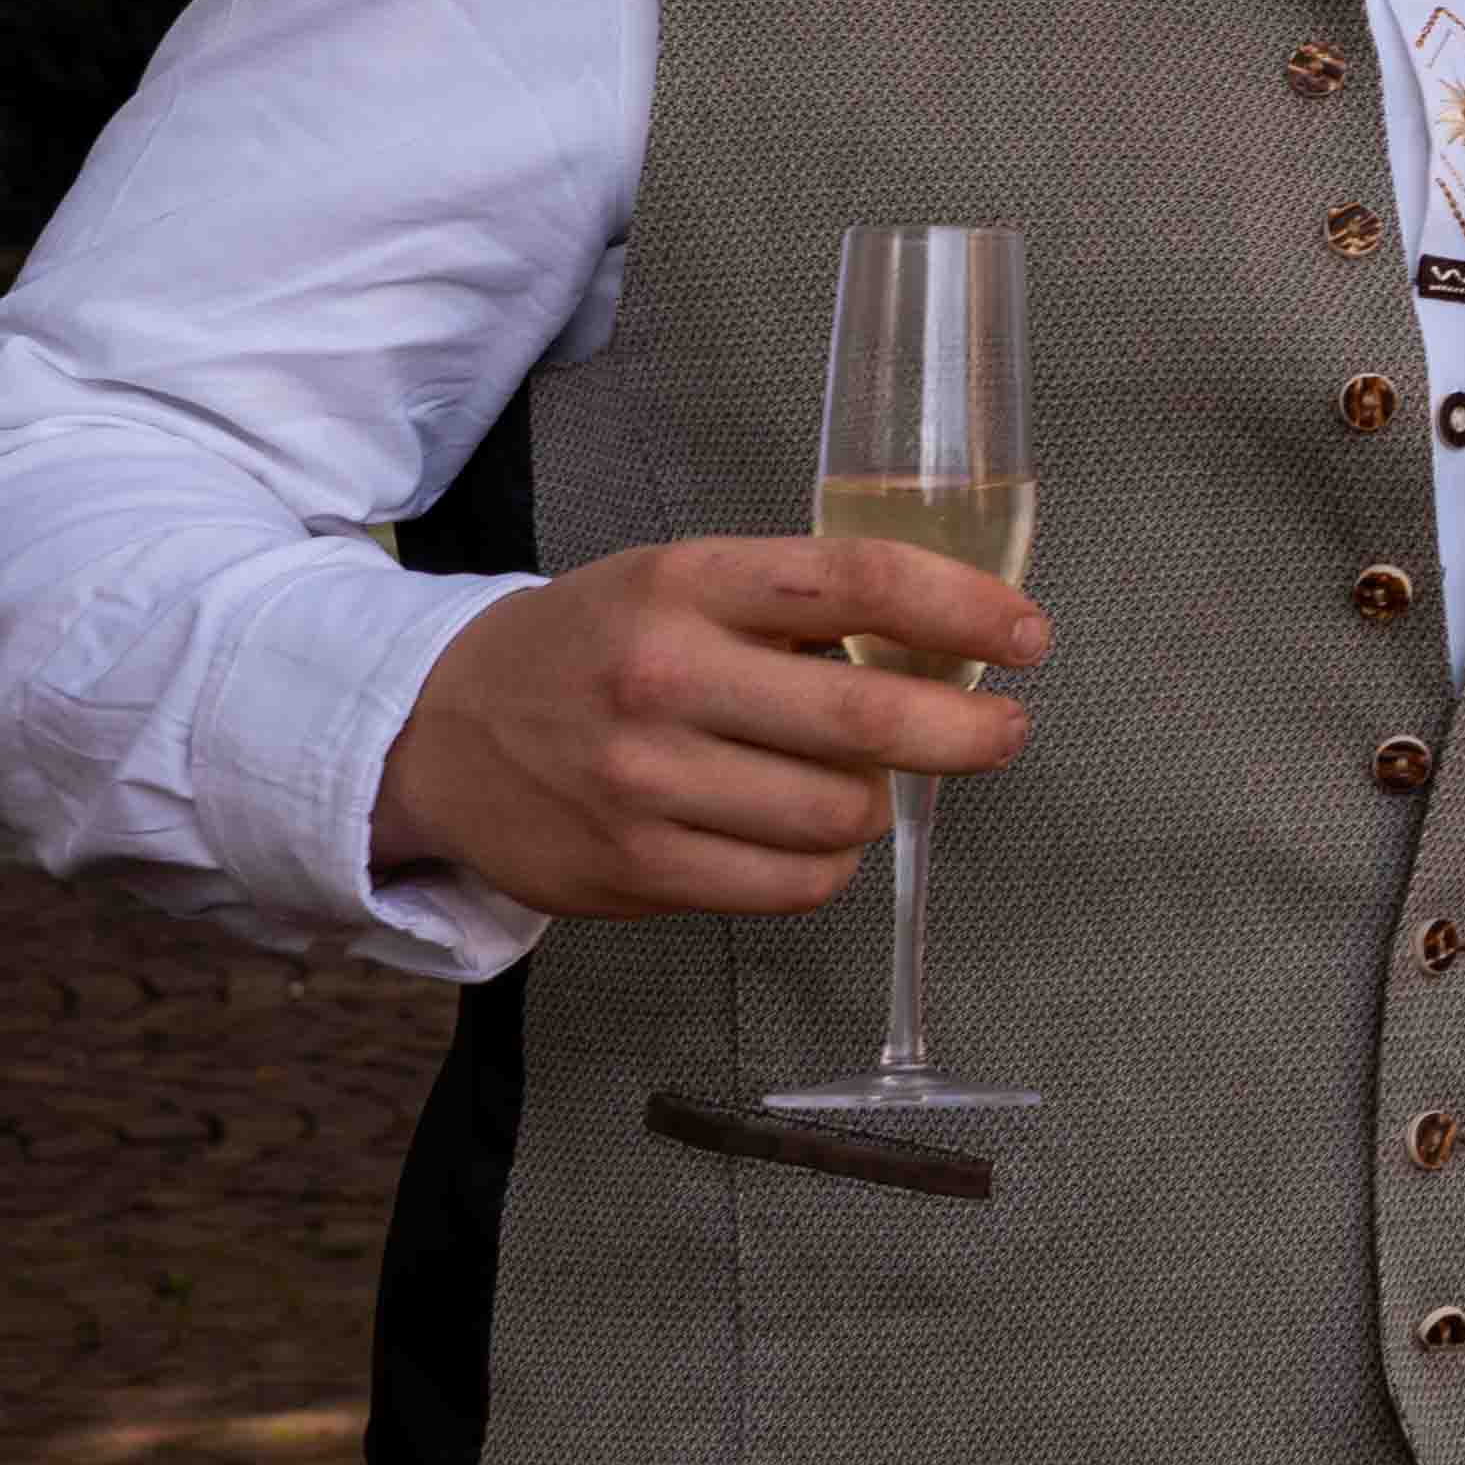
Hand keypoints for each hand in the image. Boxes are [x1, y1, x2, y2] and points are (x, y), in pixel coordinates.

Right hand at [372, 532, 1047, 920]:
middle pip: (868, 715)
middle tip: (999, 732)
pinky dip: (826, 863)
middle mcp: (664, 677)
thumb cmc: (593, 647)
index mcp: (687, 583)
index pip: (858, 582)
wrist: (437, 730)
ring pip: (840, 813)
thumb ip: (798, 607)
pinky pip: (790, 883)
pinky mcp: (632, 868)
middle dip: (966, 731)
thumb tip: (949, 643)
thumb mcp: (679, 583)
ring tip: (861, 784)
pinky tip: (807, 835)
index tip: (1027, 636)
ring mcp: (643, 781)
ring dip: (878, 804)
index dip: (964, 608)